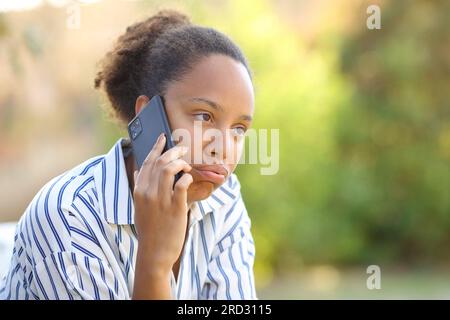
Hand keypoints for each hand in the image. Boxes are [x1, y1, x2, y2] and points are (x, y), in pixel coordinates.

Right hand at [133, 133, 193, 271]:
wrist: (154, 252)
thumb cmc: (149, 229)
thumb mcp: (138, 207)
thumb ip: (139, 188)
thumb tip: (138, 170)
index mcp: (139, 191)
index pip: (147, 162)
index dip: (156, 147)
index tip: (163, 138)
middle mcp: (148, 193)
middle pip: (160, 162)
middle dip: (173, 151)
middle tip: (183, 149)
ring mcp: (161, 200)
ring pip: (170, 169)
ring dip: (181, 163)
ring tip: (187, 166)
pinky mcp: (176, 207)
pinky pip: (183, 183)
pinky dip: (188, 177)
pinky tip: (190, 179)